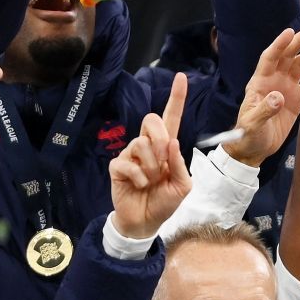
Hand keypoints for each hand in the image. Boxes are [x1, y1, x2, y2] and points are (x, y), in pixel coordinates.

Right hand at [108, 73, 191, 240]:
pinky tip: (139, 185)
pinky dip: (138, 177)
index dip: (176, 98)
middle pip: (151, 120)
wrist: (146, 222)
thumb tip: (173, 142)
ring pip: (140, 143)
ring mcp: (131, 155)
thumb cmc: (164, 202)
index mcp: (166, 148)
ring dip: (152, 166)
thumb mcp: (182, 186)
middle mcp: (148, 146)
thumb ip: (181, 165)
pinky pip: (127, 162)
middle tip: (163, 161)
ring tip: (151, 181)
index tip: (182, 77)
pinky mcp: (117, 166)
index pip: (172, 118)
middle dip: (159, 138)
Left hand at [224, 23, 299, 166]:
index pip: (270, 58)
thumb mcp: (252, 124)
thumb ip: (264, 110)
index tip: (290, 32)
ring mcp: (286, 89)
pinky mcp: (296, 100)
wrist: (253, 148)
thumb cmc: (247, 135)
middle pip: (288, 56)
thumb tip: (278, 97)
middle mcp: (273, 81)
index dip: (279, 45)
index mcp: (260, 83)